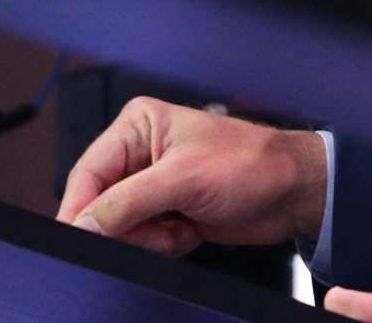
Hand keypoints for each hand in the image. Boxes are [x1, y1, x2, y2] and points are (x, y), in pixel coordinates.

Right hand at [56, 98, 326, 255]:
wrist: (294, 192)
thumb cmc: (255, 163)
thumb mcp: (185, 178)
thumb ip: (127, 202)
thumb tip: (81, 224)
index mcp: (139, 126)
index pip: (87, 173)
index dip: (78, 210)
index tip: (77, 239)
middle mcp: (141, 154)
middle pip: (99, 207)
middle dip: (129, 226)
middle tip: (159, 224)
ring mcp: (153, 186)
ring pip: (119, 231)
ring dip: (150, 238)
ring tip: (183, 221)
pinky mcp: (166, 212)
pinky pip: (141, 243)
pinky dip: (164, 244)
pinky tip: (191, 228)